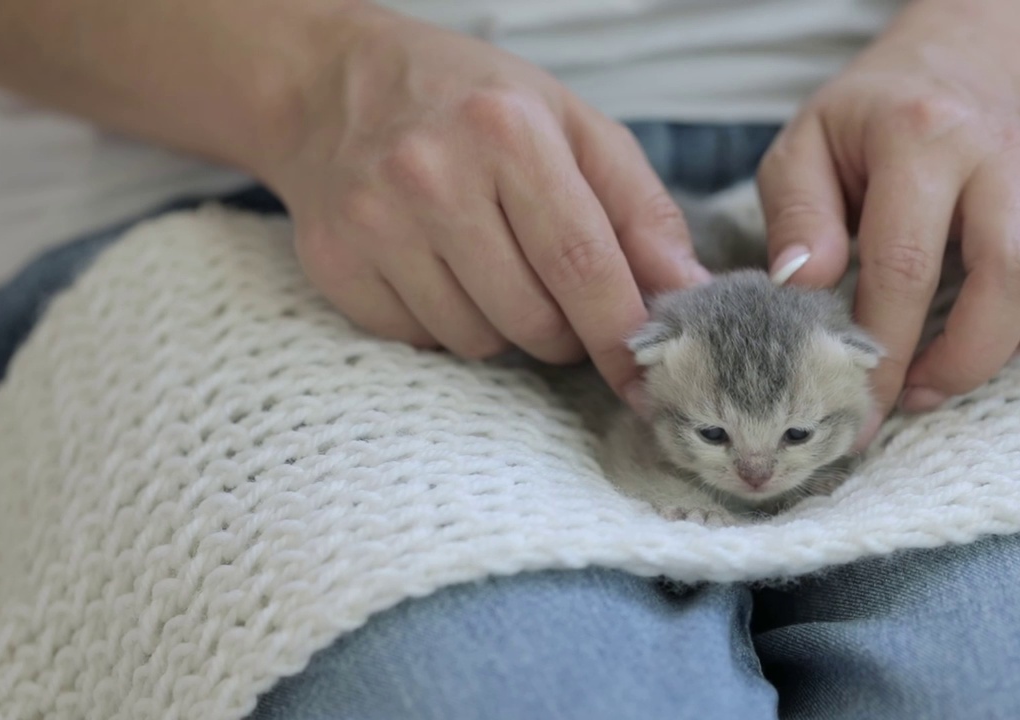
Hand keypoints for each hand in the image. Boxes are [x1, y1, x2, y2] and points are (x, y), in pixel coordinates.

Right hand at [260, 5, 708, 399]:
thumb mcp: (572, 125)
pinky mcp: (335, 262)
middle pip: (532, 318)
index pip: (581, 263)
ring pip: (478, 342)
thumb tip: (688, 293)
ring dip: (506, 328)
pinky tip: (438, 270)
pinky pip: (421, 342)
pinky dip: (446, 324)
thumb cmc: (473, 104)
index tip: (648, 381)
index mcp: (507, 130)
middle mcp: (432, 175)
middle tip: (563, 296)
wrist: (332, 84)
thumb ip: (640, 209)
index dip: (621, 334)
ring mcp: (374, 223)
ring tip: (493, 266)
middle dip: (567, 333)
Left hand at [756, 34, 1019, 444]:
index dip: (883, 353)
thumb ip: (796, 216)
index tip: (860, 411)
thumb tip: (806, 284)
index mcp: (918, 138)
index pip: (905, 266)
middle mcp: (1002, 149)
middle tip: (921, 389)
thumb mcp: (803, 152)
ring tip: (987, 351)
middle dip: (965, 359)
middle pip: (1012, 272)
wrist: (947, 72)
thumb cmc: (867, 128)